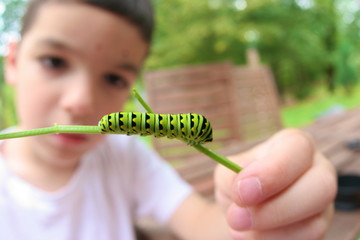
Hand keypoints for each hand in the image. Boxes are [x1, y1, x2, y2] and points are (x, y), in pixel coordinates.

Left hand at [215, 129, 336, 239]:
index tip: (242, 191)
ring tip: (238, 228)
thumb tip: (244, 185)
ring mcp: (323, 204)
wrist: (242, 212)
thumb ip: (232, 176)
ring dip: (270, 232)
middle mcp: (318, 170)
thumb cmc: (238, 184)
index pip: (298, 148)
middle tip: (236, 218)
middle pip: (321, 187)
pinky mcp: (319, 229)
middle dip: (276, 208)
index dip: (272, 171)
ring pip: (314, 223)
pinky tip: (250, 236)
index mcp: (295, 145)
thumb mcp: (227, 173)